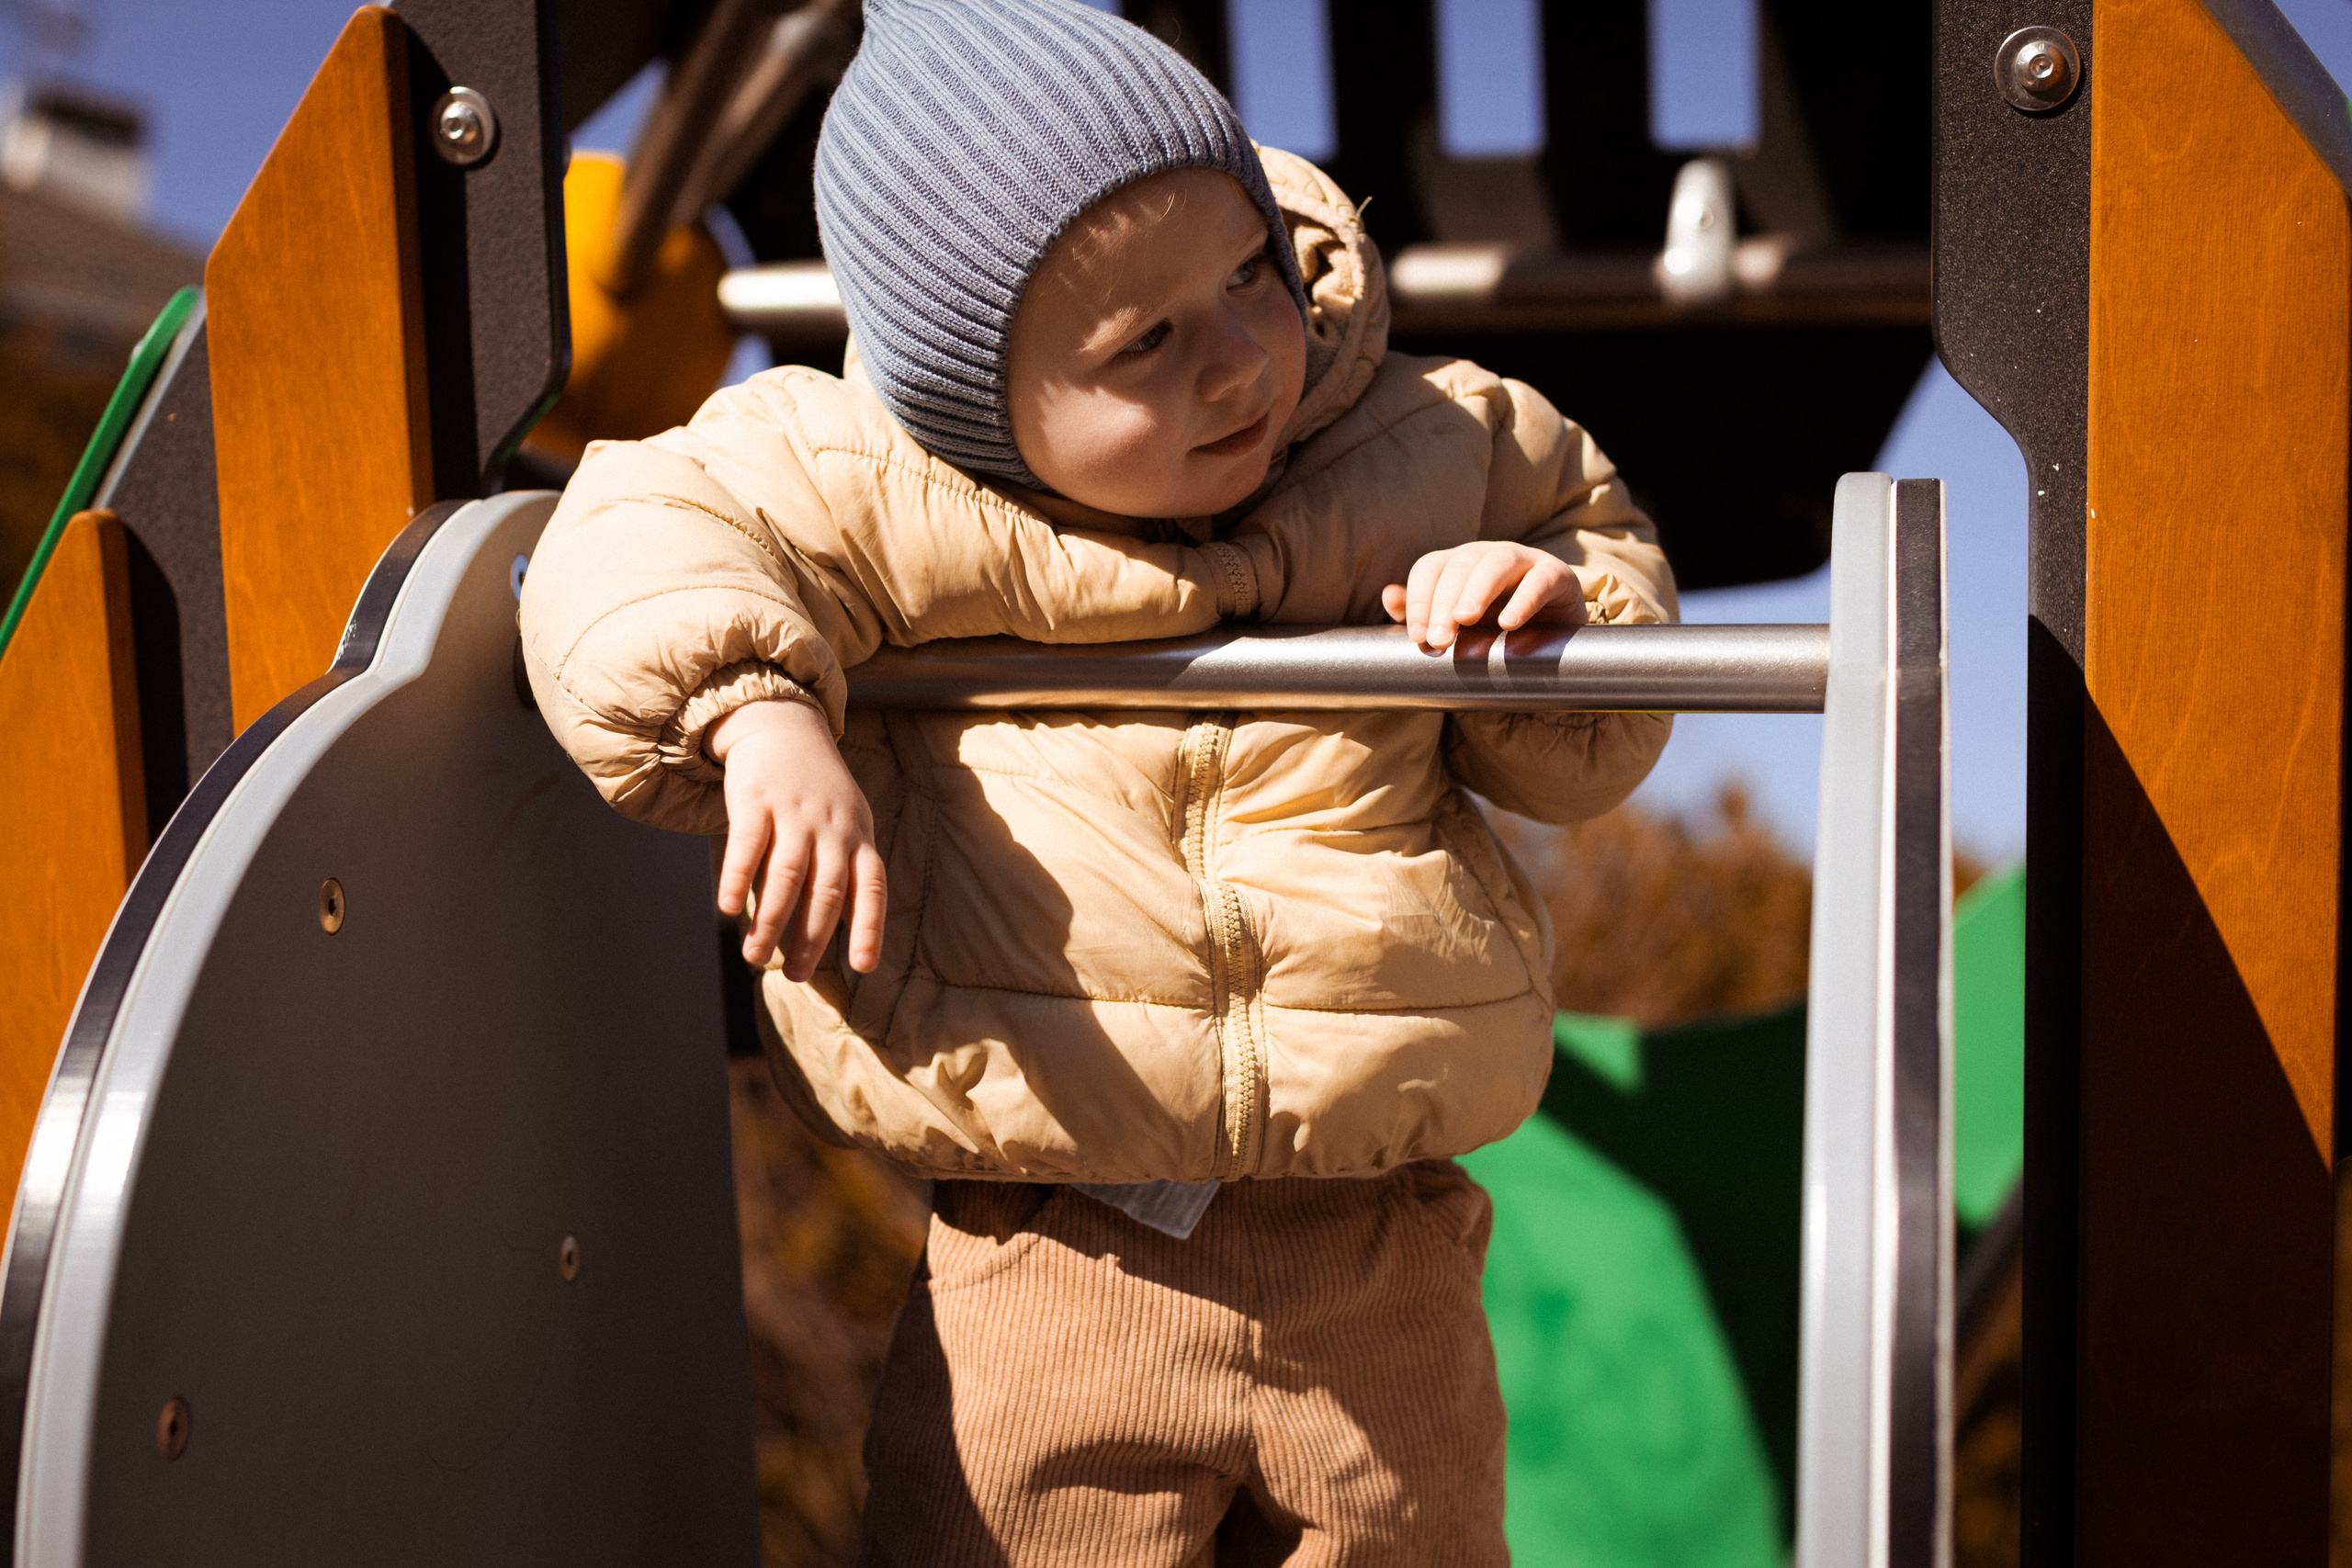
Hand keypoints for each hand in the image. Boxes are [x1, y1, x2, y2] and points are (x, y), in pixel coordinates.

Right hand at [708, 699, 886, 979]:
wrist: (782, 726)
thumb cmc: (815, 793)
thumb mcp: (845, 825)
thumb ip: (842, 874)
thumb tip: (823, 939)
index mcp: (858, 837)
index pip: (870, 888)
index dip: (868, 927)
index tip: (863, 967)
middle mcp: (832, 827)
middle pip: (826, 892)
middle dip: (812, 939)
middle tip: (796, 976)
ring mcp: (794, 812)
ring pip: (787, 876)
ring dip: (771, 922)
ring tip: (755, 958)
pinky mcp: (756, 799)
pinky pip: (748, 845)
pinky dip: (737, 879)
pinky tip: (726, 909)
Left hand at [1382, 541, 1588, 650]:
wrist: (1556, 637)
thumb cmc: (1497, 627)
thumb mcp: (1458, 625)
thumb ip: (1422, 613)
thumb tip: (1389, 597)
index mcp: (1458, 563)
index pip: (1429, 568)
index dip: (1418, 600)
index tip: (1417, 637)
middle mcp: (1488, 554)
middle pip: (1459, 565)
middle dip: (1443, 603)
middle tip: (1437, 640)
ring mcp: (1524, 560)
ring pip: (1496, 563)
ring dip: (1477, 591)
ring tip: (1464, 620)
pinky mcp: (1557, 575)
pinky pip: (1539, 580)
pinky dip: (1523, 601)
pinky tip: (1508, 624)